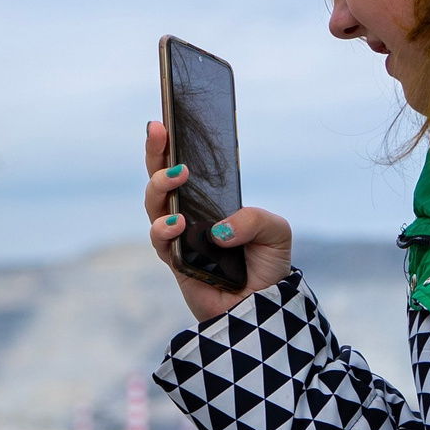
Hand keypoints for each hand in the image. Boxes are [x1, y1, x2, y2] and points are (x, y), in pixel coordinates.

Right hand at [144, 120, 293, 323]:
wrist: (263, 309)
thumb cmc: (267, 267)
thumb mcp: (275, 232)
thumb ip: (253, 219)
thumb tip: (218, 229)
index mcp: (209, 201)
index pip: (184, 166)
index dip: (171, 144)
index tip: (165, 120)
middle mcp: (189, 214)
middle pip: (160, 179)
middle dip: (156, 152)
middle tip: (159, 130)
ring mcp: (178, 237)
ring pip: (153, 205)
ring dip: (160, 186)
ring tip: (178, 178)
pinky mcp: (174, 261)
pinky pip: (160, 240)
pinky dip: (165, 228)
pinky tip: (179, 224)